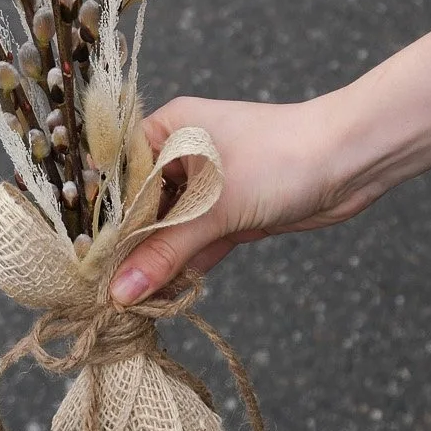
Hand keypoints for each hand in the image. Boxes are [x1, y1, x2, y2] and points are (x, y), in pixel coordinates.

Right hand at [109, 28, 430, 304]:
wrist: (353, 161)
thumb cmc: (281, 158)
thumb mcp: (215, 206)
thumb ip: (166, 249)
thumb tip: (122, 291)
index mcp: (167, 129)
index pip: (116, 173)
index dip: (97, 214)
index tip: (77, 254)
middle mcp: (181, 154)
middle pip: (140, 206)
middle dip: (126, 246)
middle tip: (98, 288)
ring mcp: (208, 185)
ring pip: (168, 228)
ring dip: (156, 261)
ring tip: (126, 301)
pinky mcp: (231, 212)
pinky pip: (195, 242)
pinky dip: (185, 266)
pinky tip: (162, 295)